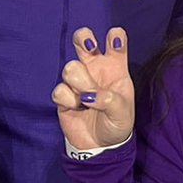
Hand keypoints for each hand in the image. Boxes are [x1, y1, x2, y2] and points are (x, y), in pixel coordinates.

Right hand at [53, 27, 134, 149]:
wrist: (100, 145)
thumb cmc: (117, 124)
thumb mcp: (123, 115)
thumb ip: (110, 101)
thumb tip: (89, 96)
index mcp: (116, 68)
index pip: (116, 43)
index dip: (115, 37)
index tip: (114, 40)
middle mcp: (95, 70)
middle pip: (83, 41)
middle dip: (83, 37)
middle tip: (89, 46)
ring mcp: (78, 81)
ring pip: (70, 67)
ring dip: (80, 84)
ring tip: (87, 101)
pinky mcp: (64, 95)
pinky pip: (60, 90)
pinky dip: (69, 100)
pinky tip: (77, 109)